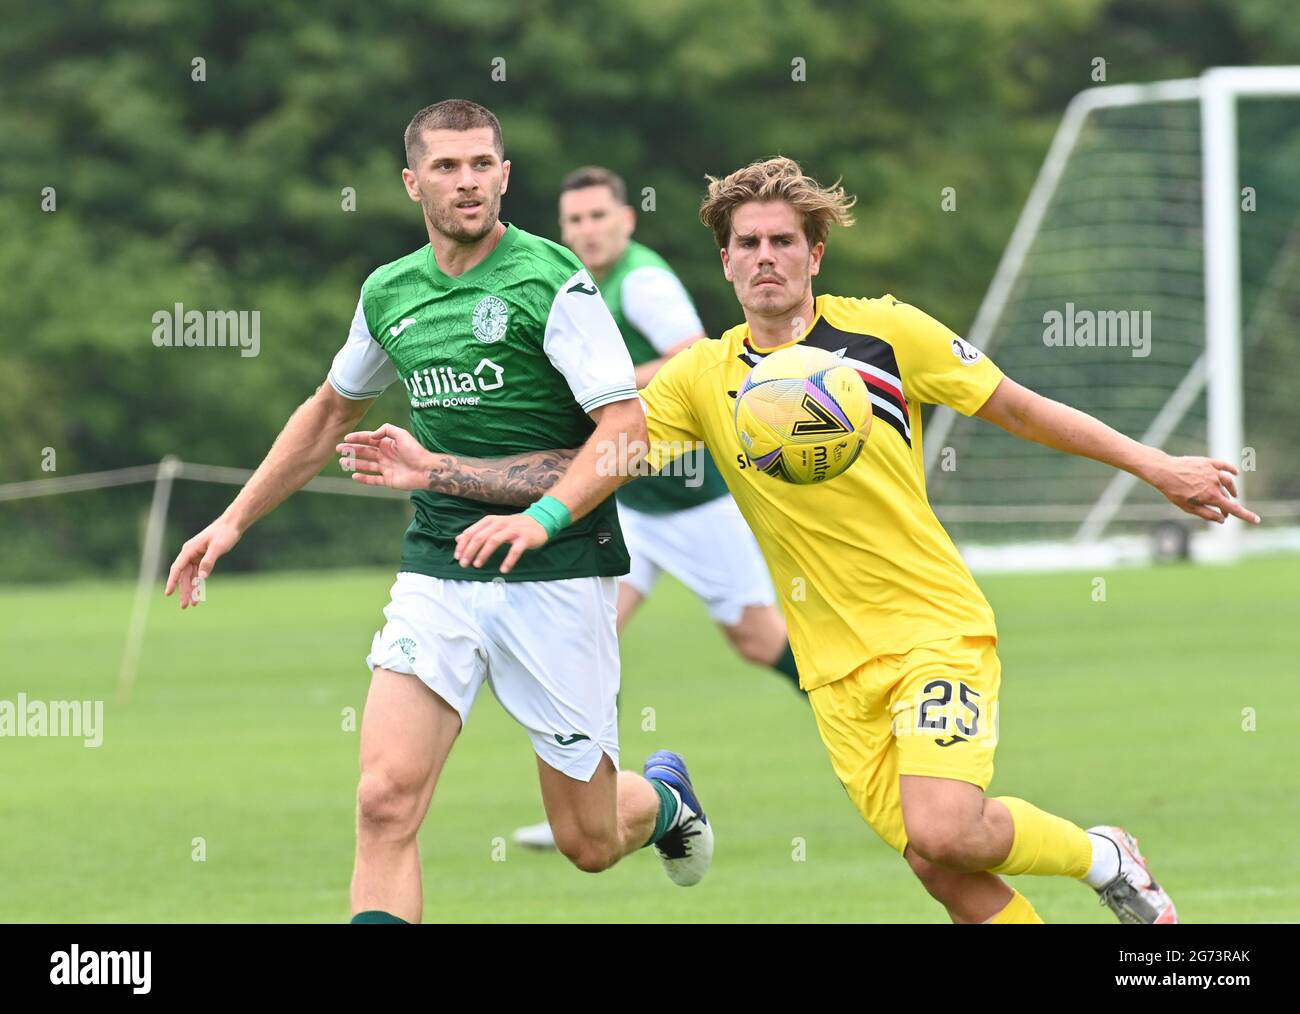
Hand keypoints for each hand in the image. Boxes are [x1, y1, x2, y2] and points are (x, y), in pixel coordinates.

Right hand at [164, 517, 241, 607]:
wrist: (232, 524)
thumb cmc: (225, 534)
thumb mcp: (217, 548)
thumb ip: (209, 562)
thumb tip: (202, 578)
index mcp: (189, 550)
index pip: (177, 568)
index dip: (172, 582)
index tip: (168, 593)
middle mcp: (190, 553)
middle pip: (184, 576)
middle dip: (184, 591)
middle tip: (184, 606)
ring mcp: (196, 556)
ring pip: (190, 576)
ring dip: (191, 589)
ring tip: (192, 604)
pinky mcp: (203, 558)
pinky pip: (197, 573)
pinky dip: (198, 583)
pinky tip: (198, 593)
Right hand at [337, 424, 431, 490]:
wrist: (426, 470)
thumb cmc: (415, 451)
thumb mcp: (401, 434)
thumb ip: (386, 430)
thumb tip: (370, 436)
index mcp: (388, 444)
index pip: (369, 440)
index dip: (357, 438)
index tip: (346, 438)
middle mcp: (385, 455)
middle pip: (365, 452)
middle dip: (352, 450)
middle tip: (339, 449)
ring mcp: (386, 468)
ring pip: (367, 466)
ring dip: (354, 464)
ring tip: (343, 462)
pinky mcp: (388, 480)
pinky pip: (373, 480)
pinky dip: (363, 479)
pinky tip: (354, 476)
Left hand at [454, 514, 548, 573]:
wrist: (539, 521)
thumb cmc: (514, 526)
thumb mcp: (494, 526)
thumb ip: (477, 532)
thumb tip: (458, 539)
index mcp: (490, 521)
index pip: (472, 532)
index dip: (463, 545)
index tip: (457, 557)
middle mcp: (500, 523)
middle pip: (481, 537)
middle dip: (470, 551)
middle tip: (464, 564)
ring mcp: (513, 530)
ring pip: (494, 541)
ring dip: (484, 554)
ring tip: (477, 565)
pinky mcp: (525, 538)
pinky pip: (515, 550)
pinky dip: (508, 560)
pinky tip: (503, 570)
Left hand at [1144, 453, 1260, 524]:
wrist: (1164, 471)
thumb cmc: (1174, 492)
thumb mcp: (1188, 508)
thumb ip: (1207, 514)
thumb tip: (1223, 520)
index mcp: (1211, 497)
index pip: (1233, 508)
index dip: (1246, 515)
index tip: (1257, 520)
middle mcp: (1215, 484)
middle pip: (1228, 497)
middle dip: (1227, 506)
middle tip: (1223, 512)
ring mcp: (1212, 472)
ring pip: (1228, 481)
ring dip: (1232, 489)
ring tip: (1231, 494)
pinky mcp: (1208, 462)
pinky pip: (1224, 465)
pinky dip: (1231, 469)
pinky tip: (1235, 473)